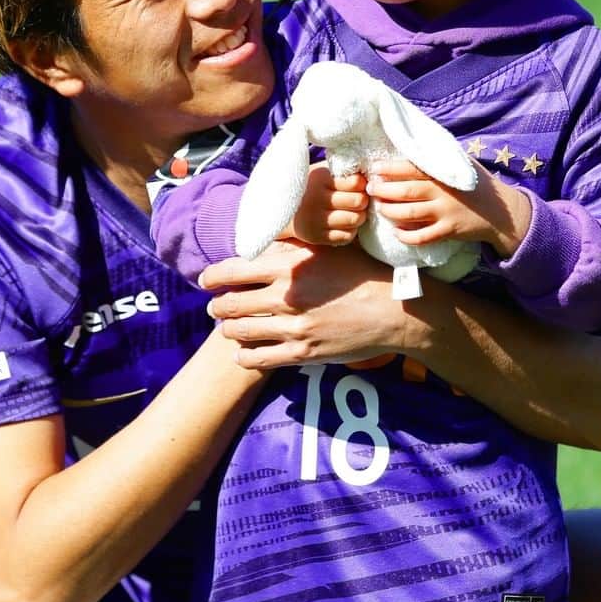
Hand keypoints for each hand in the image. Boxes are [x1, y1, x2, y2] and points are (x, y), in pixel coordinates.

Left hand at [198, 240, 407, 368]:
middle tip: (214, 307)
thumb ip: (288, 247)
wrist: (393, 309)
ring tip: (227, 327)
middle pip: (231, 303)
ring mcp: (293, 327)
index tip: (206, 280)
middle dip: (218, 306)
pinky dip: (244, 356)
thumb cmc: (359, 272)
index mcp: (288, 264)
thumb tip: (257, 242)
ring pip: (240, 332)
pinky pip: (259, 359)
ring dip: (228, 329)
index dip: (213, 276)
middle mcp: (285, 295)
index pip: (233, 270)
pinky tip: (242, 353)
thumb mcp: (323, 249)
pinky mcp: (302, 352)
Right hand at [281, 162, 367, 245]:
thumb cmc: (308, 187)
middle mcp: (317, 200)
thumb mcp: (320, 173)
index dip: (362, 184)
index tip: (358, 185)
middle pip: (358, 201)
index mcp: (320, 180)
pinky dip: (351, 230)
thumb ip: (341, 173)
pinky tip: (344, 223)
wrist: (280, 208)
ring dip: (359, 215)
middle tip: (359, 199)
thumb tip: (368, 174)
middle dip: (363, 200)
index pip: (355, 182)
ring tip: (353, 211)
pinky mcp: (318, 236)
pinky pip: (347, 236)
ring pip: (355, 219)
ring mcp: (317, 220)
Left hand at [367, 159, 531, 258]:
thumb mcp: (461, 164)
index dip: (389, 169)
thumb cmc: (477, 184)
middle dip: (383, 191)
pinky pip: (422, 237)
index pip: (410, 168)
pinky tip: (396, 232)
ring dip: (390, 212)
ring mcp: (445, 212)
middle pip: (405, 191)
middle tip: (369, 190)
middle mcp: (442, 192)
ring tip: (379, 208)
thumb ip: (439, 156)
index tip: (374, 169)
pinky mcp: (449, 231)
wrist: (501, 212)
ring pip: (409, 214)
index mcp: (442, 173)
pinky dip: (406, 236)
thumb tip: (414, 142)